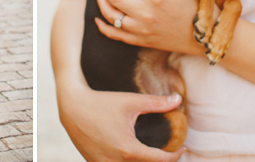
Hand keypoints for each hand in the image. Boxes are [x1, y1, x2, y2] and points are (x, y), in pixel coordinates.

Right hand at [59, 84, 185, 161]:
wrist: (72, 106)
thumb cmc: (101, 102)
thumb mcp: (130, 101)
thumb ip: (156, 103)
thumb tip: (177, 99)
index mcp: (129, 150)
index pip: (160, 161)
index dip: (175, 156)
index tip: (181, 148)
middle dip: (160, 161)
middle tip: (168, 152)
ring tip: (149, 154)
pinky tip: (129, 154)